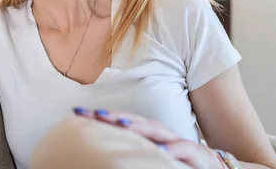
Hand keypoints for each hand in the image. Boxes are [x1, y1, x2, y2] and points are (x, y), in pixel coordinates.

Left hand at [73, 108, 224, 168]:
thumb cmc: (185, 163)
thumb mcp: (157, 156)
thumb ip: (137, 149)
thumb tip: (107, 148)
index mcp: (152, 135)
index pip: (123, 122)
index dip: (101, 116)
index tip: (77, 113)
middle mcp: (163, 136)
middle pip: (134, 122)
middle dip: (112, 116)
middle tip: (90, 113)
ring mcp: (180, 143)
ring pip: (157, 132)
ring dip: (138, 127)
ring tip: (119, 123)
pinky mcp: (198, 156)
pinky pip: (184, 151)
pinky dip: (172, 150)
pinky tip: (161, 150)